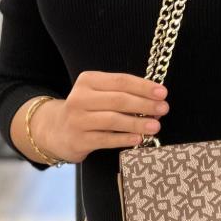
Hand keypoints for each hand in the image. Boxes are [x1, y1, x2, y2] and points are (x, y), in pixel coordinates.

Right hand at [37, 72, 169, 162]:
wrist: (57, 131)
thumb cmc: (87, 110)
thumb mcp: (99, 94)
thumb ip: (122, 93)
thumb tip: (155, 100)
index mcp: (88, 80)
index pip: (120, 81)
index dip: (143, 87)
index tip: (162, 93)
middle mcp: (80, 98)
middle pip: (118, 100)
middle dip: (144, 104)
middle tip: (163, 109)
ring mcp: (77, 120)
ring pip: (113, 120)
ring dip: (137, 123)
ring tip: (156, 126)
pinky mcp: (78, 140)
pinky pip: (106, 139)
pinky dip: (124, 139)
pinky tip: (139, 139)